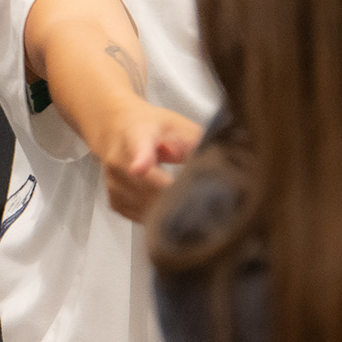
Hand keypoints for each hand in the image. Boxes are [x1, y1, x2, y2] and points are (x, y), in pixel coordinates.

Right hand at [98, 101, 203, 221]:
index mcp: (138, 135)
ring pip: (145, 206)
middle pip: (147, 186)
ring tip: (183, 197)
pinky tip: (166, 205)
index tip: (140, 168)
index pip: (138, 147)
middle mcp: (119, 159)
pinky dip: (156, 215)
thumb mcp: (177, 124)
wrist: (116, 128)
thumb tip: (227, 157)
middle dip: (176, 194)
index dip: (141, 159)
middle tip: (201, 198)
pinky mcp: (115, 199)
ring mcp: (114, 182)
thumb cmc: (150, 127)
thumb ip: (199, 141)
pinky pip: (139, 216)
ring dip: (168, 208)